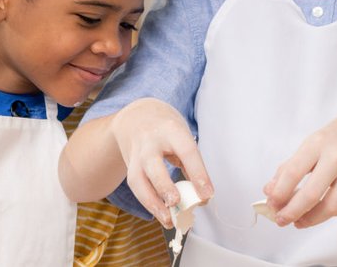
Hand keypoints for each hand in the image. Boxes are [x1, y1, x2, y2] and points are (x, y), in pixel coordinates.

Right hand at [111, 98, 212, 227]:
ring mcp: (136, 154)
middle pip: (152, 164)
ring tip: (168, 219)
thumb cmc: (165, 129)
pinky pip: (136, 187)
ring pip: (138, 180)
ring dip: (152, 202)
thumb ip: (191, 163)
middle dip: (163, 185)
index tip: (207, 194)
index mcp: (171, 130)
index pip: (186, 151)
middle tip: (176, 202)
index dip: (197, 174)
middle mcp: (150, 141)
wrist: (136, 117)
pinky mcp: (129, 166)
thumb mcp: (182, 136)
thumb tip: (202, 195)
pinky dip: (148, 203)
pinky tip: (161, 214)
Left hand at [264, 108, 336, 228]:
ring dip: (310, 219)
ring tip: (299, 222)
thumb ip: (291, 166)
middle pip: (311, 195)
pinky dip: (329, 214)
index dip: (279, 193)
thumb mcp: (315, 142)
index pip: (293, 172)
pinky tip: (320, 212)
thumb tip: (270, 191)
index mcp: (319, 142)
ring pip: (330, 207)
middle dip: (291, 212)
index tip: (271, 204)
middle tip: (281, 220)